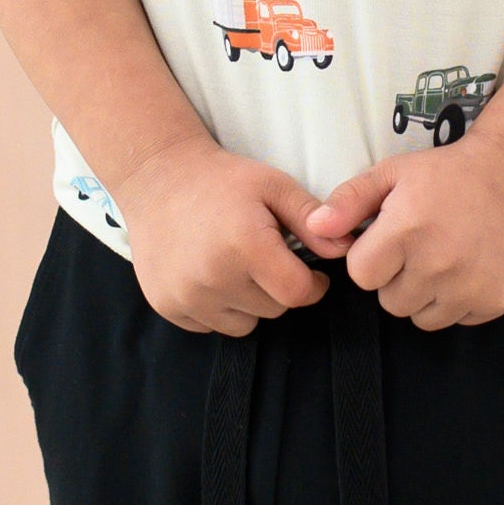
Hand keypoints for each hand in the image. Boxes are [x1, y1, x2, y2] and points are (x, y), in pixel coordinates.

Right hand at [110, 138, 333, 333]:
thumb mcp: (274, 186)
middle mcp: (213, 277)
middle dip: (277, 288)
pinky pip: (210, 325)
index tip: (307, 270)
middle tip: (262, 256)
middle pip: (273, 309)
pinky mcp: (167, 306)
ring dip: (248, 302)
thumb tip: (346, 249)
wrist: (157, 178)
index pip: (297, 294)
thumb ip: (312, 219)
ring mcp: (186, 296)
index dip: (312, 285)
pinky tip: (209, 273)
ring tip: (233, 263)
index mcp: (245, 245)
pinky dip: (217, 307)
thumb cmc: (223, 180)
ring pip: (244, 324)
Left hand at [299, 135, 503, 327]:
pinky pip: (458, 319)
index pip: (362, 276)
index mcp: (406, 231)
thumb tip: (314, 229)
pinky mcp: (497, 301)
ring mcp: (471, 287)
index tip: (391, 239)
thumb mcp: (393, 173)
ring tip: (443, 259)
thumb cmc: (449, 173)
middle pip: (390, 302)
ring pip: (423, 318)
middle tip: (421, 247)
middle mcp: (438, 265)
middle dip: (398, 278)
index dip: (371, 258)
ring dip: (426, 295)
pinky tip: (469, 267)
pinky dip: (458, 301)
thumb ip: (348, 201)